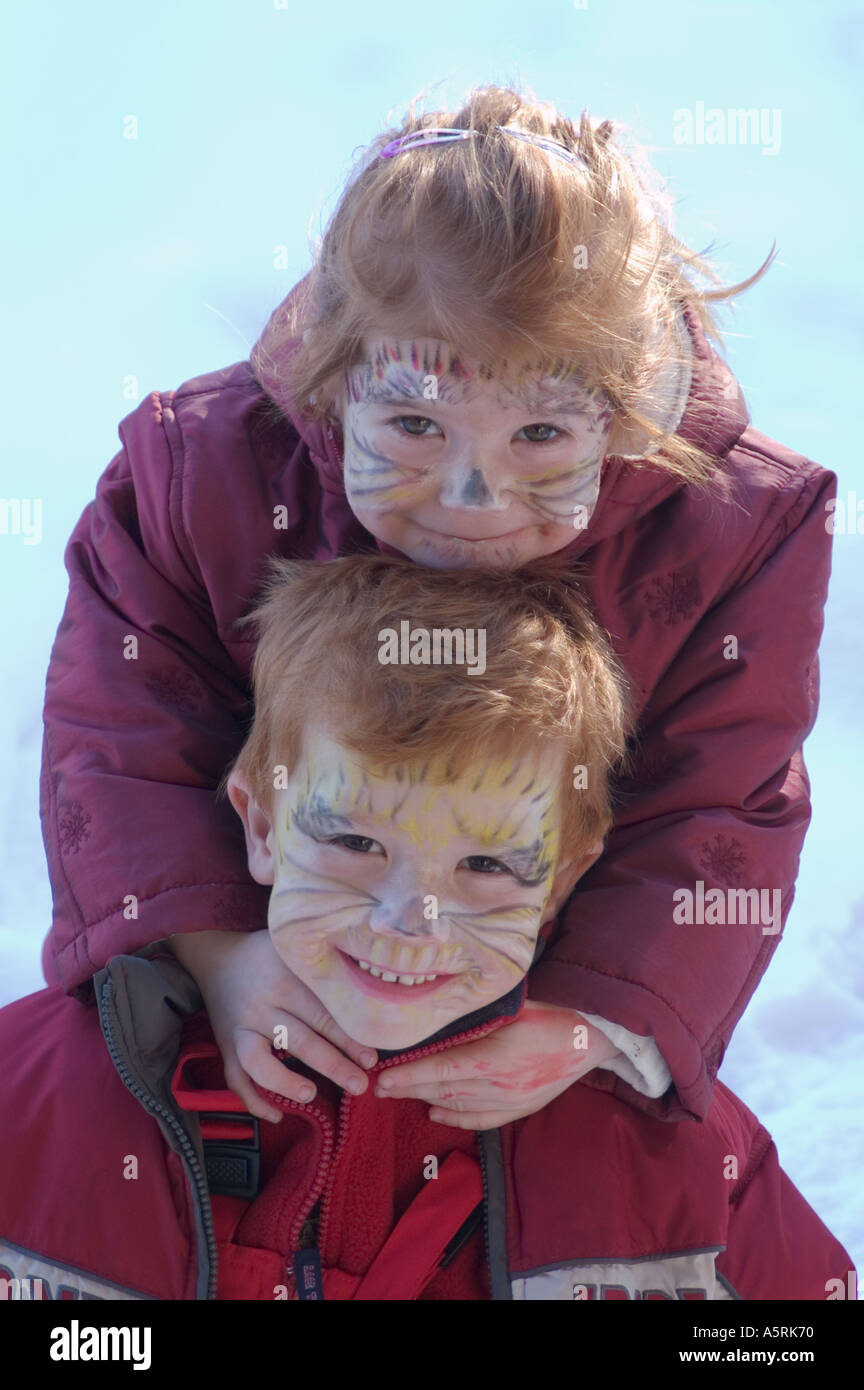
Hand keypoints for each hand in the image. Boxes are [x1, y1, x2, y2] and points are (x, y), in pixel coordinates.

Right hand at [166, 929, 376, 1121]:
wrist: (218, 957)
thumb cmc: (270, 956)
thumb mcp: (296, 951)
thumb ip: (326, 968)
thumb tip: (373, 991)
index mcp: (286, 980)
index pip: (322, 1013)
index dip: (348, 1037)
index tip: (372, 1057)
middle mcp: (262, 1006)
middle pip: (299, 1039)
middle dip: (333, 1064)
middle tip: (360, 1084)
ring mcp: (240, 1028)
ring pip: (258, 1061)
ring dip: (285, 1082)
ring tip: (312, 1095)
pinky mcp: (226, 1046)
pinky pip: (234, 1078)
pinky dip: (252, 1100)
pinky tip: (277, 1115)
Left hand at [373, 1000, 620, 1128]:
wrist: (594, 1035)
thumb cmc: (551, 1010)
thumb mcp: (509, 1007)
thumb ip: (473, 1017)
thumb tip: (435, 1016)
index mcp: (492, 1059)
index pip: (439, 1072)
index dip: (407, 1077)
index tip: (381, 1080)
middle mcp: (498, 1087)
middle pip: (443, 1091)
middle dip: (408, 1089)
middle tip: (379, 1086)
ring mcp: (511, 1102)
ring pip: (458, 1105)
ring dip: (426, 1100)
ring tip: (400, 1094)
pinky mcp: (522, 1108)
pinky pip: (481, 1120)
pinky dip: (455, 1118)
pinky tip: (434, 1112)